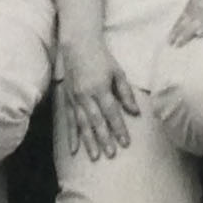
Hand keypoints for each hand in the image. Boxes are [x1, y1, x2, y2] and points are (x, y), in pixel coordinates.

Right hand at [57, 39, 140, 161]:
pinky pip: (69, 121)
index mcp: (100, 88)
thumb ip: (126, 93)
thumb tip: (135, 112)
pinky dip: (71, 136)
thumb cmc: (101, 58)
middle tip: (111, 155)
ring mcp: (74, 98)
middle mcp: (86, 95)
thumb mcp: (118, 72)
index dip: (119, 128)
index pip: (111, 112)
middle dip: (104, 139)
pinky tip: (74, 150)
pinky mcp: (67, 99)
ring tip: (95, 157)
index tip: (125, 143)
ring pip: (82, 124)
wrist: (78, 44)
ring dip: (88, 141)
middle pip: (96, 121)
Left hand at [168, 0, 202, 45]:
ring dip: (189, 31)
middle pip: (192, 12)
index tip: (174, 30)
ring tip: (179, 42)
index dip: (181, 18)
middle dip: (180, 27)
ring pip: (202, 18)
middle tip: (171, 40)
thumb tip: (198, 8)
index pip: (190, 3)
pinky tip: (199, 34)